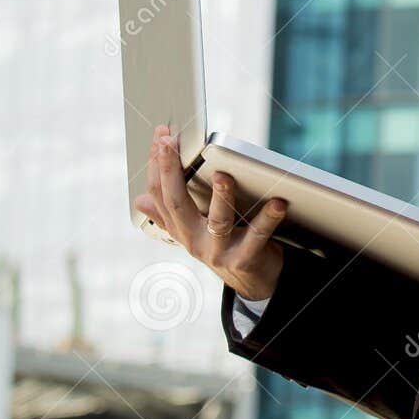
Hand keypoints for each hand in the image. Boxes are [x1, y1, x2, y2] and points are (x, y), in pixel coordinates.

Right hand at [134, 124, 287, 303]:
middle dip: (171, 172)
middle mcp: (194, 240)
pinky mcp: (244, 259)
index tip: (160, 137)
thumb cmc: (225, 245)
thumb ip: (170, 215)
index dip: (156, 166)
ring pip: (217, 221)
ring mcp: (218, 251)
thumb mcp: (194, 231)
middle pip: (178, 204)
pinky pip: (257, 236)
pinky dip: (268, 218)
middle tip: (170, 143)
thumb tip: (140, 200)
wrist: (253, 282)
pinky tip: (277, 201)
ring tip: (223, 175)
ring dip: (221, 196)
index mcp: (181, 228)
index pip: (160, 194)